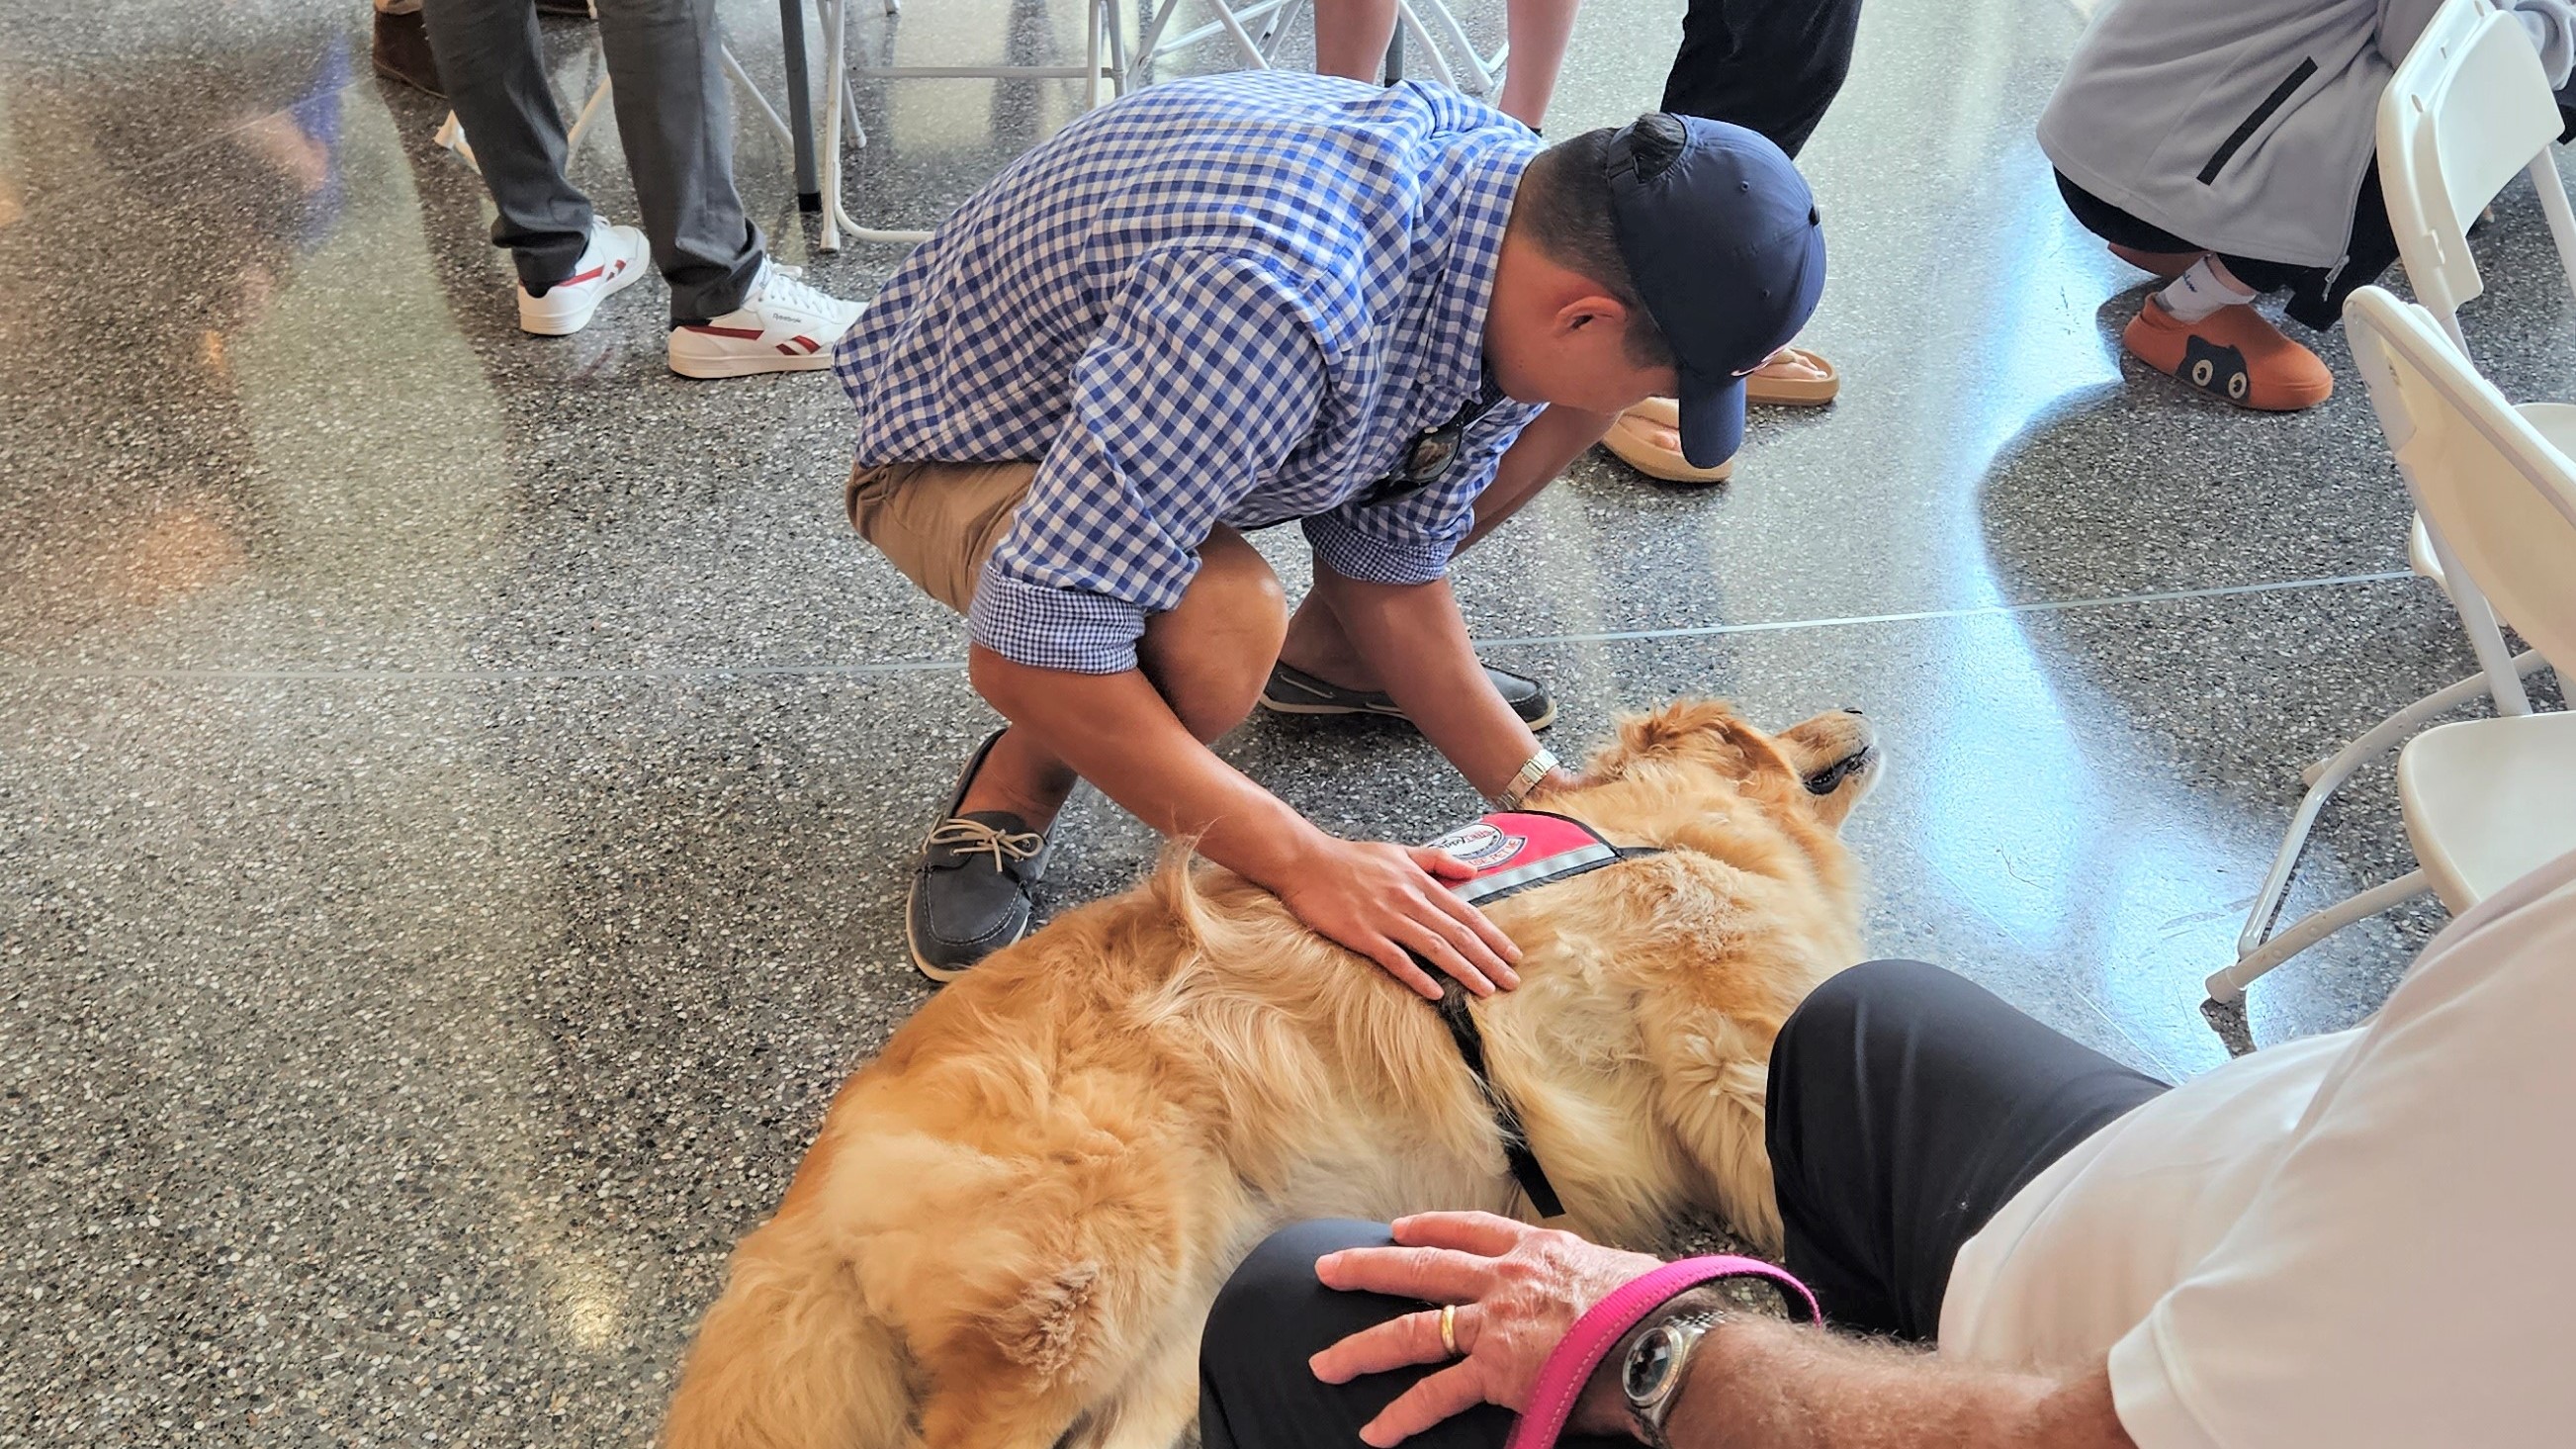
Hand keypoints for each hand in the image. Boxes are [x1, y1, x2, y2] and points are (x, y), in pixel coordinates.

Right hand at [1275, 839, 1521, 999]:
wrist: (1305, 861)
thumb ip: (1437, 861)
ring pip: (1434, 947)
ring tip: (1486, 990)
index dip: (1492, 936)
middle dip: (1488, 959)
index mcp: (1419, 882)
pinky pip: (1395, 959)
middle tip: (1511, 982)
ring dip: (1463, 970)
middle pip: (1457, 933)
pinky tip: (1436, 992)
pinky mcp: (1362, 934)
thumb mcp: (1399, 851)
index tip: (1513, 956)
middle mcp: (1408, 900)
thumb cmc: (1351, 858)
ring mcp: (1385, 918)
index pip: (1466, 913)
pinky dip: (1417, 976)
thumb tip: (1473, 873)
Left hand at [1309, 1211, 1664, 1446]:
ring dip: (1361, 1347)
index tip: (1398, 1228)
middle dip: (1366, 1267)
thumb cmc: (1660, 1309)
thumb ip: (1596, 1276)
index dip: (1430, 1226)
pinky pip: (1436, 1395)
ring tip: (1324, 1363)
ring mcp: (1495, 1323)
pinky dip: (1402, 1415)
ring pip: (1411, 1329)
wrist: (1666, 1339)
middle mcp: (1506, 1278)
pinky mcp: (1495, 1370)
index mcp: (1539, 1249)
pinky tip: (1375, 1431)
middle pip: (1420, 1266)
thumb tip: (1615, 1286)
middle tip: (1326, 1268)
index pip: (1471, 1228)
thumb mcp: (1623, 1271)